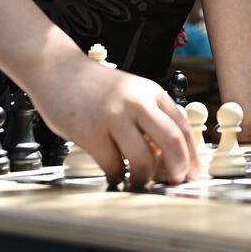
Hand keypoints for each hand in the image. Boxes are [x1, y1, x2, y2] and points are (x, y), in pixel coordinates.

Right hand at [28, 56, 198, 185]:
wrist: (58, 70)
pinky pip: (113, 165)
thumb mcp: (132, 93)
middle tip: (174, 181)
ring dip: (144, 177)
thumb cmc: (96, 88)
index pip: (182, 126)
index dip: (191, 154)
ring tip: (140, 181)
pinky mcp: (90, 133)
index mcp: (152, 93)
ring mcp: (114, 117)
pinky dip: (118, 176)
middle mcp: (137, 102)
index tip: (192, 172)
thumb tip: (166, 156)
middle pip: (171, 141)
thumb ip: (149, 118)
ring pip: (143, 158)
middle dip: (177, 167)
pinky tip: (116, 175)